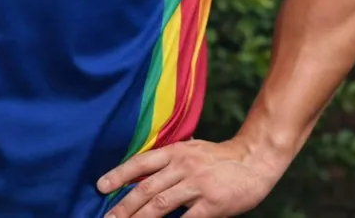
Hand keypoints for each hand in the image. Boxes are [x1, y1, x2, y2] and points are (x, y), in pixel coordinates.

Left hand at [96, 138, 281, 217]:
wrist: (253, 160)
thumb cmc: (218, 157)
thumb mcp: (190, 150)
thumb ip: (168, 160)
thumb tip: (142, 171)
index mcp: (175, 152)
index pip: (141, 163)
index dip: (119, 174)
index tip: (101, 185)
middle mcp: (182, 166)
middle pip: (146, 188)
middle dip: (124, 205)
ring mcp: (196, 185)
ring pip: (160, 204)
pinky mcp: (211, 204)